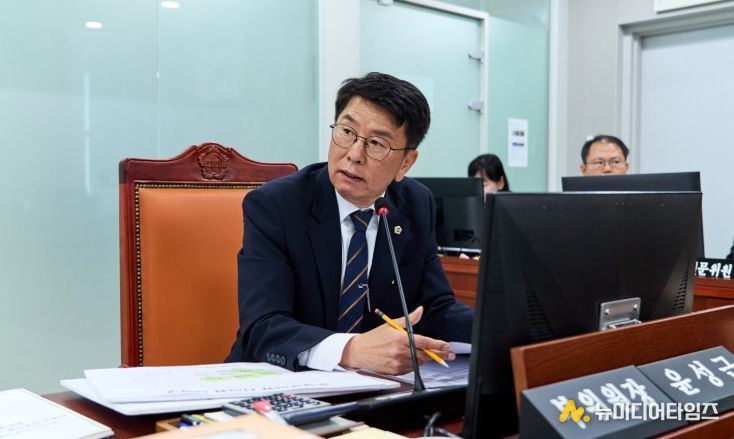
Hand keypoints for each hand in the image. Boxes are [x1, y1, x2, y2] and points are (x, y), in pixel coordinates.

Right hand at [339, 306, 454, 374]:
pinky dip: (414, 364)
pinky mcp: (395, 371)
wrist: (359, 351)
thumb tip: (420, 310)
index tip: (447, 346)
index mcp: (400, 338)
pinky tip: (410, 358)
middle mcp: (400, 351)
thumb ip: (409, 319)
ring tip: (424, 354)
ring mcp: (397, 362)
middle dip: (438, 354)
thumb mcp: (391, 325)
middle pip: (425, 355)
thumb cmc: (375, 338)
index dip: (438, 345)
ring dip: (424, 358)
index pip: (424, 342)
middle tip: (447, 354)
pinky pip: (411, 369)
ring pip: (419, 362)